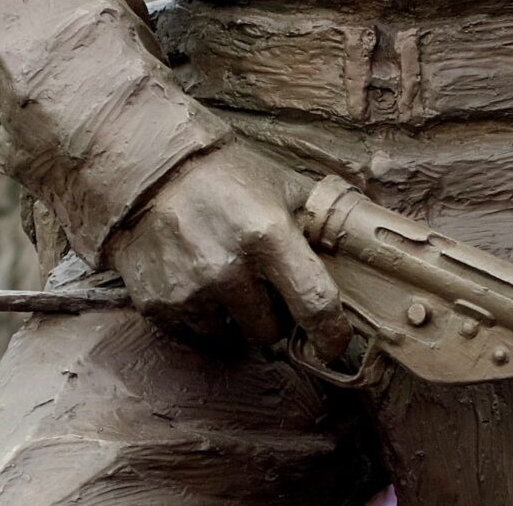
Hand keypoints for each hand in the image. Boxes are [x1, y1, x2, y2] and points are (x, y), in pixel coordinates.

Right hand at [102, 145, 348, 357]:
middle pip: (270, 332)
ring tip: (224, 277)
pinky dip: (200, 316)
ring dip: (233, 317)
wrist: (150, 169)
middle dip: (273, 316)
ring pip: (230, 336)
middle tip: (263, 288)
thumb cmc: (225, 174)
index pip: (315, 303)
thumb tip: (362, 247)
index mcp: (268, 234)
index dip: (331, 334)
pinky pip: (194, 332)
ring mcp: (190, 290)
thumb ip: (317, 221)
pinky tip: (195, 280)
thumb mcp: (281, 186)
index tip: (333, 344)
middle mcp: (228, 268)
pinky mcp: (159, 303)